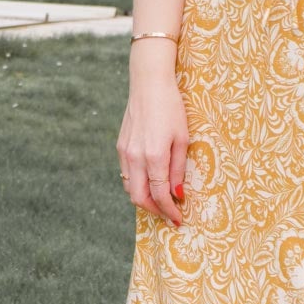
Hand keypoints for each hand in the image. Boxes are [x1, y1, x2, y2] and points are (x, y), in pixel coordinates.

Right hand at [118, 49, 188, 225]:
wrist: (149, 84)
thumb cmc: (171, 108)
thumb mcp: (183, 138)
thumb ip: (179, 168)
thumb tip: (178, 194)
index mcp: (154, 156)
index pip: (160, 195)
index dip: (169, 211)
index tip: (178, 219)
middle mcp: (135, 157)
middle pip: (139, 198)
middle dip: (154, 211)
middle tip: (169, 215)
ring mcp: (125, 152)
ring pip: (129, 188)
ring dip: (144, 199)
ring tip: (161, 201)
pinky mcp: (120, 146)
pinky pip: (125, 174)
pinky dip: (137, 184)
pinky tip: (150, 182)